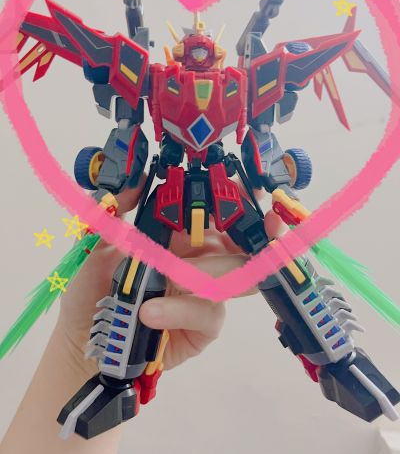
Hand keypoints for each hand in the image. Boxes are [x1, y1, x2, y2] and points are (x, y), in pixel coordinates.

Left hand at [57, 178, 284, 373]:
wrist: (86, 339)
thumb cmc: (92, 288)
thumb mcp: (95, 241)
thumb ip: (113, 207)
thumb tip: (136, 178)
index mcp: (180, 235)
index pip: (217, 211)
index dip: (237, 199)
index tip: (246, 188)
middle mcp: (200, 260)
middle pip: (242, 242)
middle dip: (253, 232)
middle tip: (256, 224)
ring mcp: (205, 293)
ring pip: (235, 276)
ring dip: (204, 272)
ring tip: (171, 276)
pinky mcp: (204, 325)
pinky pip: (209, 311)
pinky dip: (180, 309)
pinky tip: (150, 312)